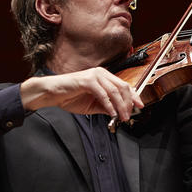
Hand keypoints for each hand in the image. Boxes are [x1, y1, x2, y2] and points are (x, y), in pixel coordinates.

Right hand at [19, 67, 143, 121]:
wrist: (52, 94)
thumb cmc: (70, 97)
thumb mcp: (93, 105)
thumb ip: (106, 107)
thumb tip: (119, 113)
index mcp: (104, 77)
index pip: (124, 85)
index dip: (134, 96)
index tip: (140, 106)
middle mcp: (101, 73)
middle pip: (123, 87)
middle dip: (129, 103)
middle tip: (129, 115)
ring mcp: (95, 75)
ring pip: (115, 91)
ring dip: (120, 106)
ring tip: (122, 117)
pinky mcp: (87, 80)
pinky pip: (103, 94)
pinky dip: (109, 105)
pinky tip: (111, 113)